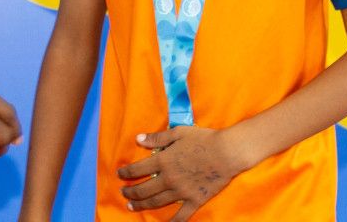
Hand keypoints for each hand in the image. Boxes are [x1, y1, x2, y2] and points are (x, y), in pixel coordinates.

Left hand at [116, 126, 246, 219]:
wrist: (227, 152)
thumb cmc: (203, 139)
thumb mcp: (177, 133)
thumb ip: (156, 138)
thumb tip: (138, 139)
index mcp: (163, 161)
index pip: (137, 169)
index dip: (125, 173)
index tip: (120, 175)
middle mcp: (168, 178)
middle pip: (143, 189)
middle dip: (130, 193)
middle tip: (123, 194)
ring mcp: (181, 191)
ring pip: (156, 202)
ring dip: (142, 205)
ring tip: (132, 207)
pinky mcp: (194, 200)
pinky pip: (180, 215)